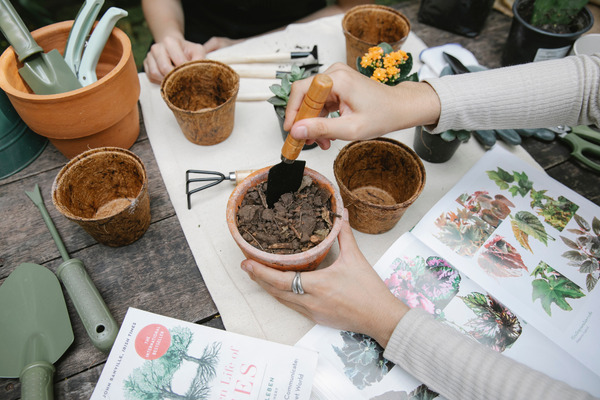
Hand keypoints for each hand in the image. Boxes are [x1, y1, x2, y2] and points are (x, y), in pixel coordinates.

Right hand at [143, 35, 205, 83]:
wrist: (174, 47)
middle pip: (164, 68)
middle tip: (183, 82)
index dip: (186, 71)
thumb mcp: (197, 51)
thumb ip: (199, 58)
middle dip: (174, 77)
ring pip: (155, 73)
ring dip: (166, 80)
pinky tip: (168, 80)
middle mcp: (157, 47)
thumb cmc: (187, 51)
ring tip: (175, 81)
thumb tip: (198, 70)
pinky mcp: (146, 63)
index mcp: (170, 41)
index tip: (191, 76)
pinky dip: (159, 81)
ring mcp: (150, 55)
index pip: (178, 61)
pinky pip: (150, 77)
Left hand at [240, 209, 407, 346]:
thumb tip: (341, 212)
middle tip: (246, 267)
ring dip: (269, 288)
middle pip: (276, 292)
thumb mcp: (355, 258)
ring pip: (283, 301)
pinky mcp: (317, 318)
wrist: (381, 317)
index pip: (282, 280)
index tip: (247, 264)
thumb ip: (344, 234)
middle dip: (259, 279)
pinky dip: (282, 295)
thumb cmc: (369, 290)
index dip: (261, 272)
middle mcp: (311, 302)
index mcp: (318, 286)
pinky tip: (280, 287)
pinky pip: (293, 306)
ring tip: (258, 275)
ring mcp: (313, 312)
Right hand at [283, 63, 440, 149]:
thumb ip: (322, 129)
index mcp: (337, 79)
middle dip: (304, 121)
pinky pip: (320, 102)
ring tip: (321, 142)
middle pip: (305, 96)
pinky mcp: (338, 85)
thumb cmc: (383, 114)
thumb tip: (297, 130)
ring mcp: (336, 78)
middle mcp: (334, 74)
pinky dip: (321, 119)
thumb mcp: (350, 128)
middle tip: (305, 141)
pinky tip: (326, 134)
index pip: (302, 91)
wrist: (399, 108)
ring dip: (313, 123)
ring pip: (312, 102)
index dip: (292, 112)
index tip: (291, 131)